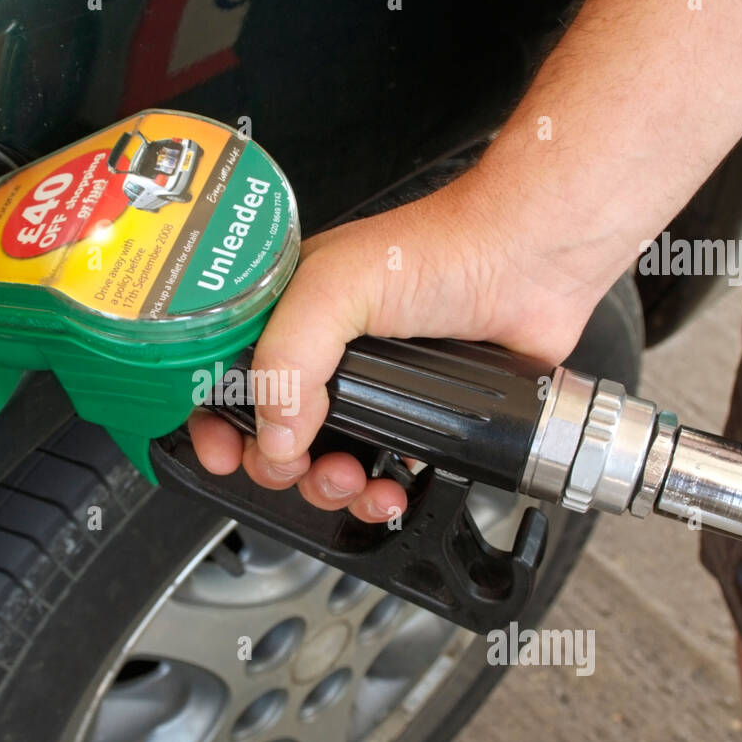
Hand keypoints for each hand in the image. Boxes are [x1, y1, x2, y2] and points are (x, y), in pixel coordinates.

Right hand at [188, 174, 597, 522]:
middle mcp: (321, 353)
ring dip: (327, 487)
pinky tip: (390, 488)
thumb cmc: (441, 247)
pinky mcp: (412, 415)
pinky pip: (377, 473)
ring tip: (351, 479)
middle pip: (268, 433)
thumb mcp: (337, 285)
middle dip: (277, 465)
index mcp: (286, 314)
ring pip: (320, 462)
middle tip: (297, 465)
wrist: (528, 264)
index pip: (222, 376)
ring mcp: (367, 388)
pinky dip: (377, 494)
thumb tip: (275, 435)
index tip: (222, 452)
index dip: (213, 420)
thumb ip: (289, 358)